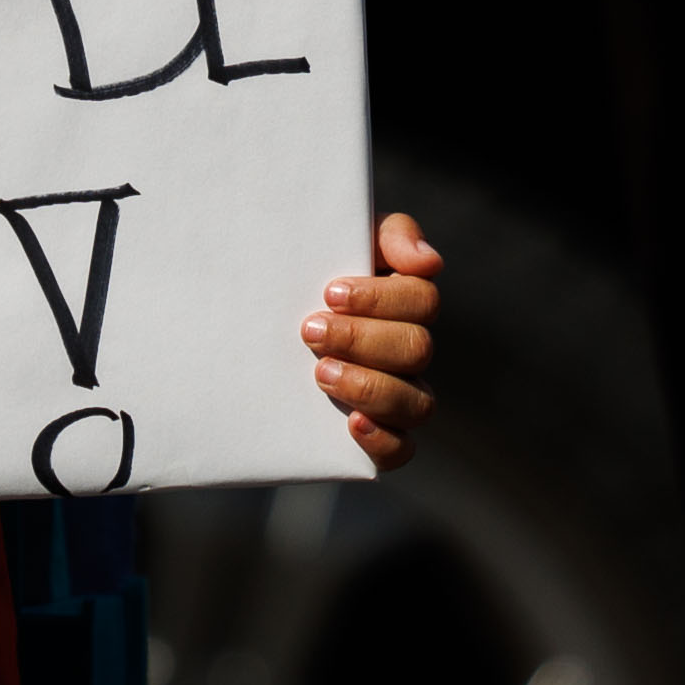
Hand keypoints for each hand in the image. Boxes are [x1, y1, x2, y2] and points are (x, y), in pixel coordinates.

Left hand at [308, 209, 442, 464]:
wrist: (257, 315)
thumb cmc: (308, 269)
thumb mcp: (340, 238)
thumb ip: (389, 235)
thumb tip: (428, 262)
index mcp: (405, 301)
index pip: (421, 299)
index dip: (380, 299)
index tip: (330, 292)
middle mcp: (408, 350)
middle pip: (416, 348)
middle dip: (362, 339)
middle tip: (310, 331)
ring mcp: (398, 395)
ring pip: (417, 402)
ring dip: (370, 386)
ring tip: (319, 372)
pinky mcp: (379, 435)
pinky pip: (402, 450)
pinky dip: (382, 439)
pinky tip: (352, 423)